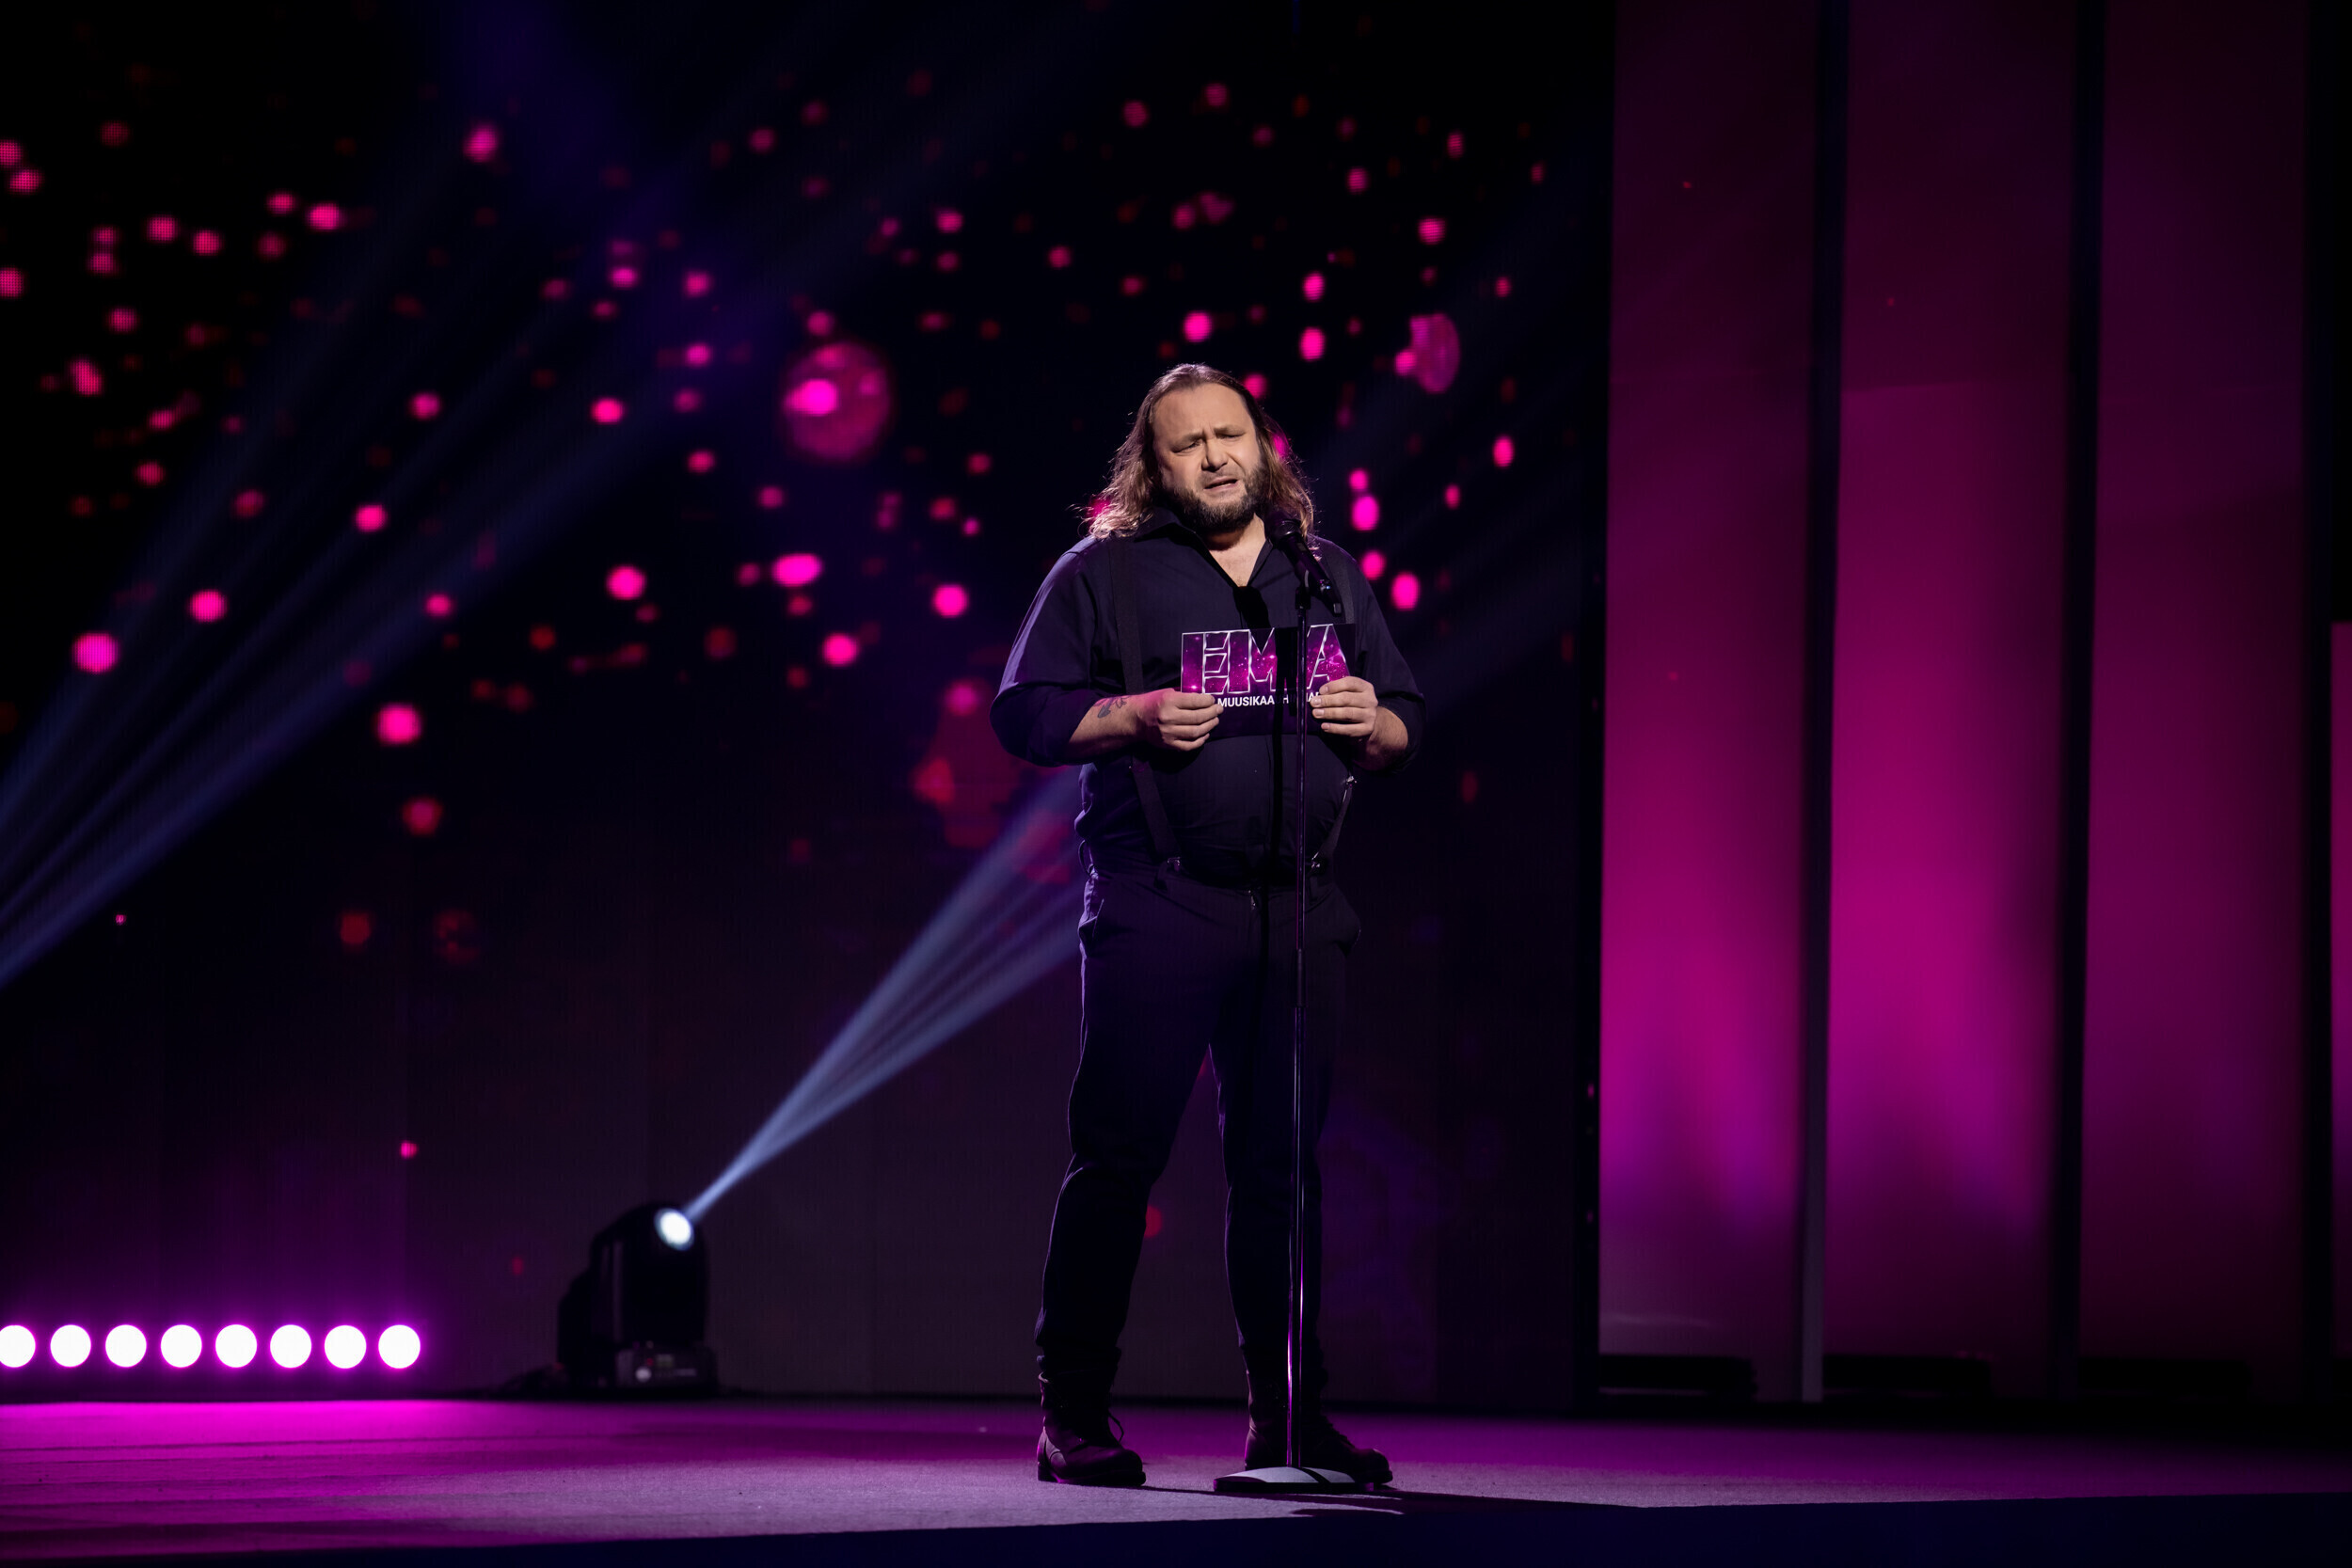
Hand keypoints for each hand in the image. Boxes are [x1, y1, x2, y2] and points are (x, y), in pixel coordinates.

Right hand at [1074, 687, 1221, 754]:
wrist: (1135, 719)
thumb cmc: (1153, 702)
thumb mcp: (1167, 692)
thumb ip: (1185, 695)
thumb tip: (1205, 698)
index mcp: (1169, 701)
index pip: (1195, 701)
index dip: (1208, 701)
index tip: (1213, 700)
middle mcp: (1169, 717)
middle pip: (1198, 717)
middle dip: (1212, 713)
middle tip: (1219, 710)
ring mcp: (1168, 733)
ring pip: (1196, 732)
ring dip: (1209, 726)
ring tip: (1215, 721)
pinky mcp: (1168, 744)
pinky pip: (1189, 745)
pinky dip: (1200, 741)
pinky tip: (1205, 734)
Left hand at [1309, 676, 1379, 738]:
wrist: (1368, 723)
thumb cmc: (1353, 705)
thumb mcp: (1350, 694)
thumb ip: (1338, 691)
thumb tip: (1319, 694)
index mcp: (1365, 688)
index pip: (1350, 683)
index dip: (1334, 686)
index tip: (1321, 691)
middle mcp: (1370, 700)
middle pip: (1347, 699)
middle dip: (1328, 701)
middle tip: (1314, 703)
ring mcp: (1370, 715)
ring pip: (1347, 713)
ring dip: (1329, 713)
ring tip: (1316, 714)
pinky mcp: (1367, 729)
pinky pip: (1349, 729)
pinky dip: (1335, 728)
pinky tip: (1324, 726)